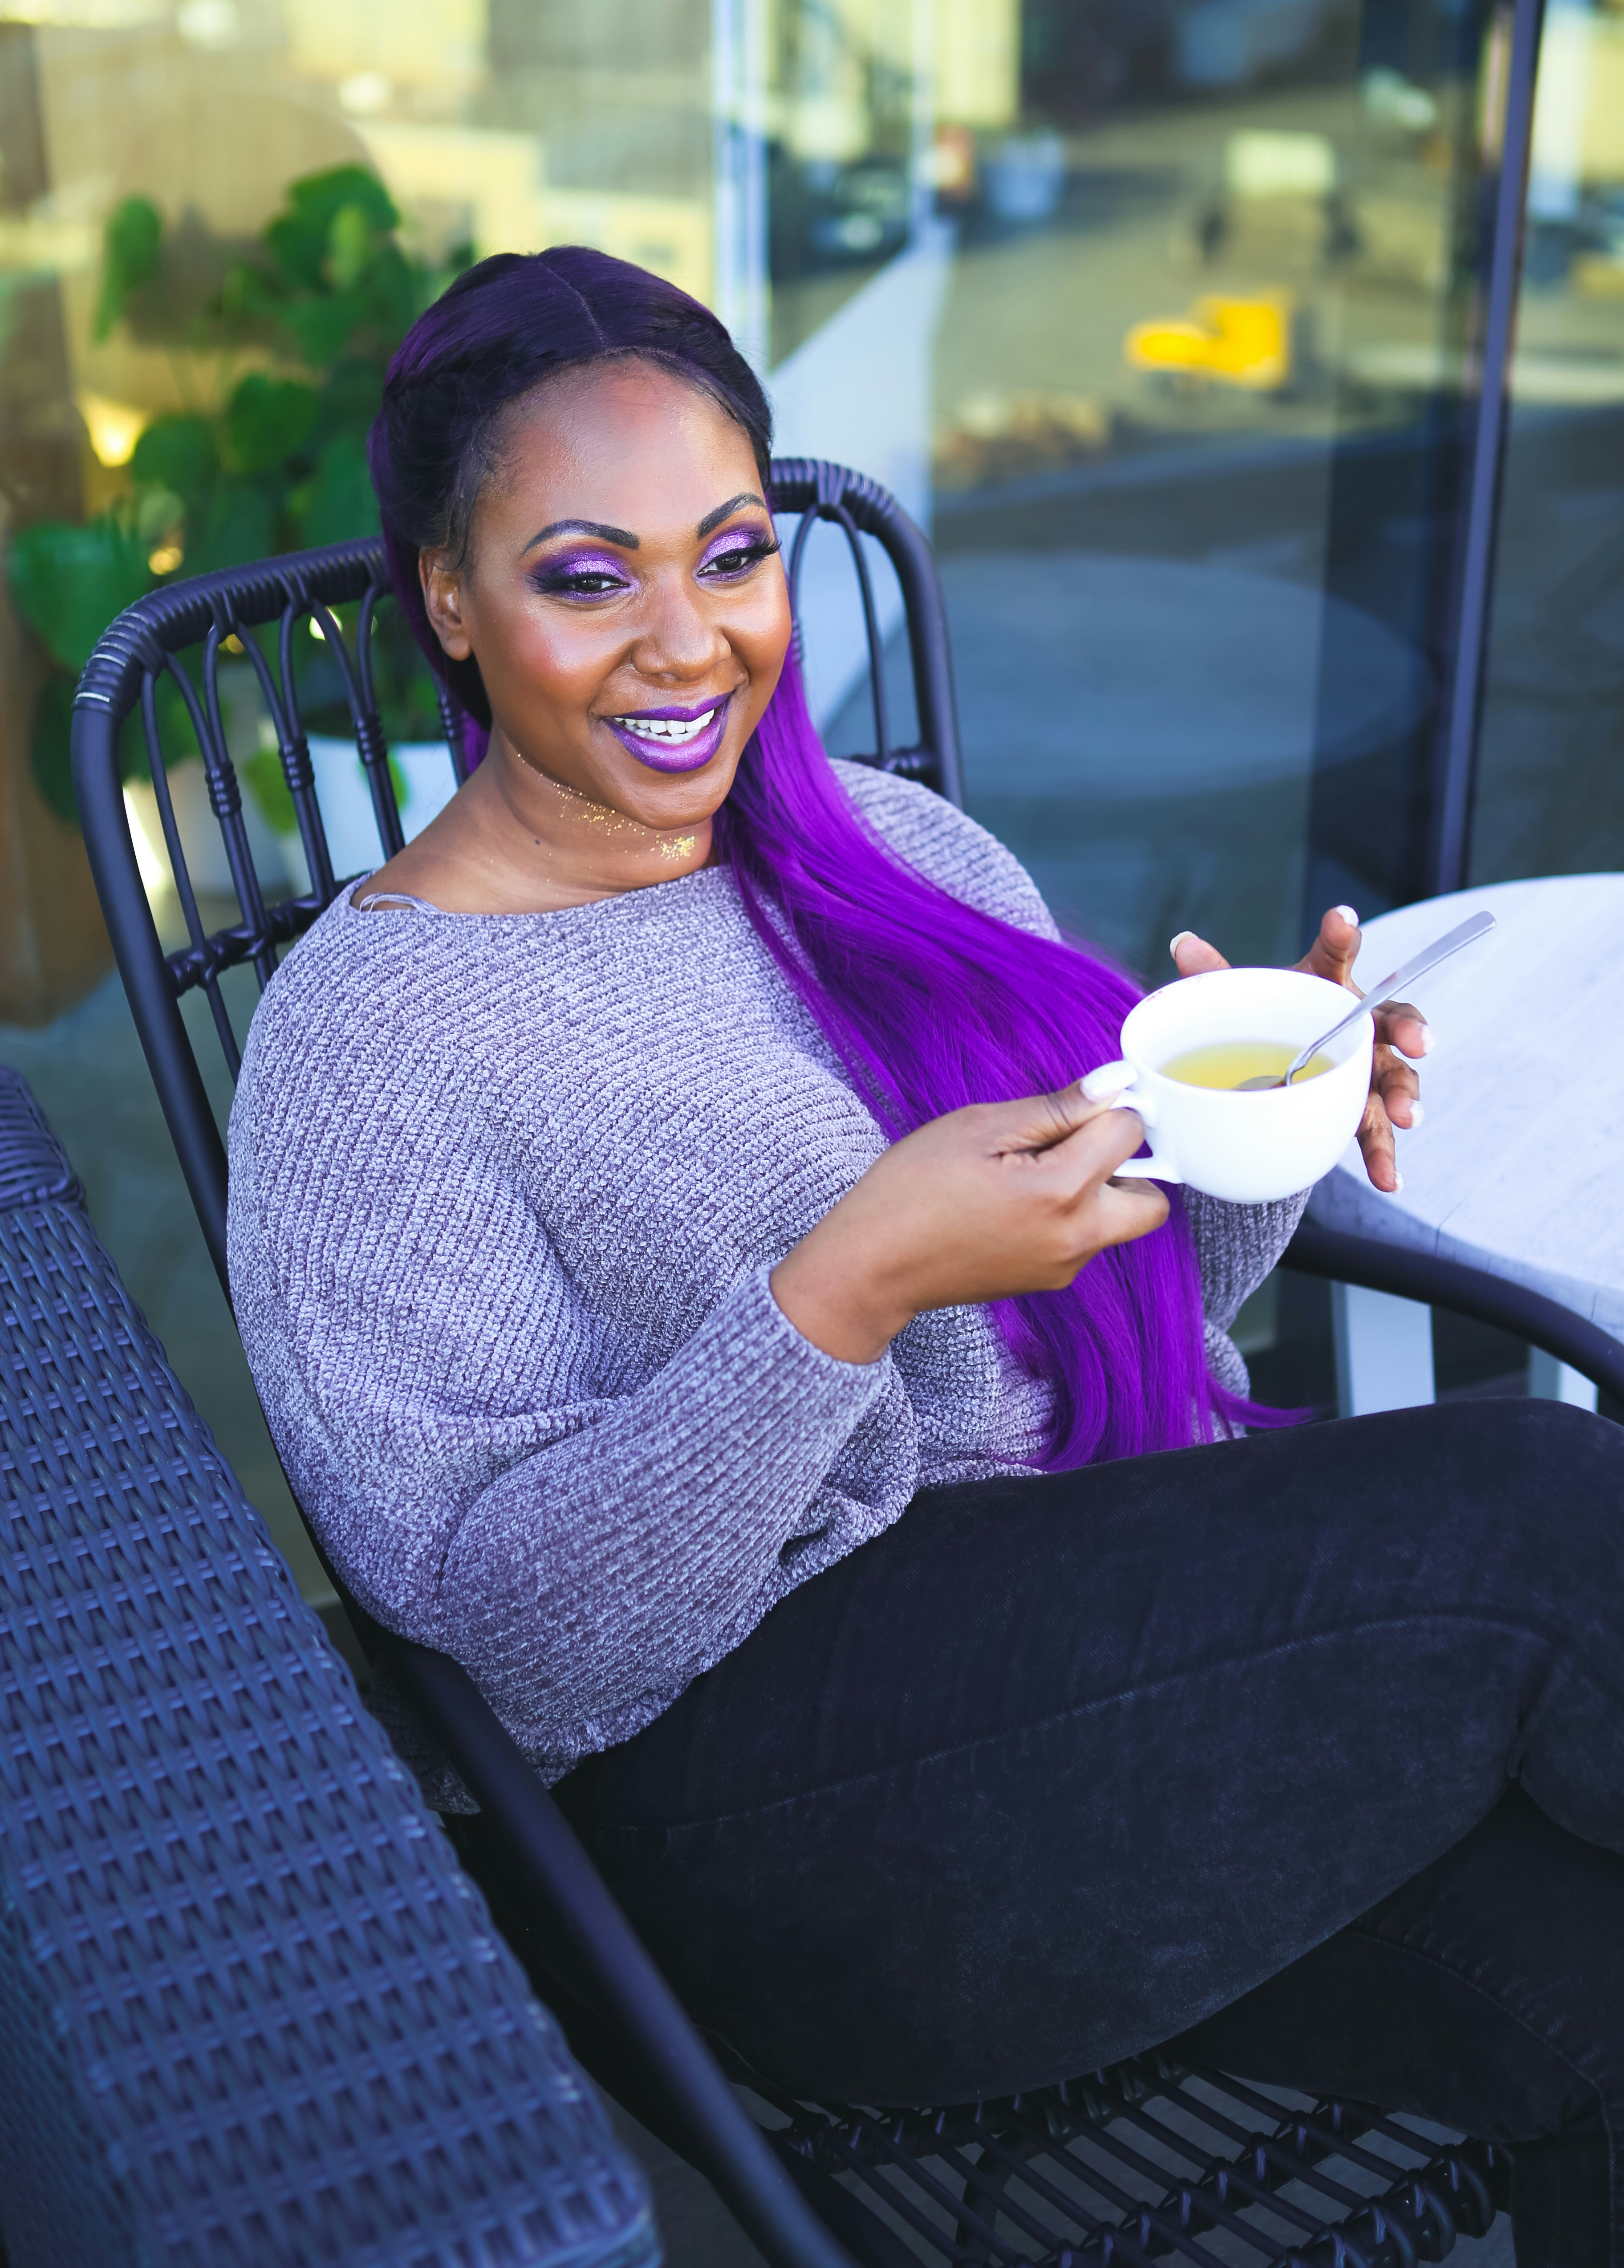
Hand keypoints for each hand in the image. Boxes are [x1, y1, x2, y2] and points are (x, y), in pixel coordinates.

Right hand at [770, 1085, 1168, 1362]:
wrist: (872, 1266)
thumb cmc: (911, 1189)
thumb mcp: (980, 1127)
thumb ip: (1055, 1108)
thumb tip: (1114, 1084)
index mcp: (1062, 1192)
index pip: (1128, 1132)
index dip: (1104, 1107)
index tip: (1074, 1105)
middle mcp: (1076, 1238)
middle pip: (1151, 1197)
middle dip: (1126, 1165)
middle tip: (1072, 1145)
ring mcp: (1064, 1267)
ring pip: (1118, 1221)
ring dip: (1096, 1192)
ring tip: (1030, 1174)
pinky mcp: (1048, 1281)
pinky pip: (1085, 1241)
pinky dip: (1068, 1217)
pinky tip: (1015, 1204)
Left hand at [1169, 904, 1430, 1194]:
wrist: (1276, 1073)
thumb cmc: (1269, 1021)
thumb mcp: (1242, 1000)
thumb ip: (1217, 976)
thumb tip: (1182, 944)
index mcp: (1328, 985)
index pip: (1336, 955)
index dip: (1340, 935)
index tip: (1342, 918)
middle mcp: (1359, 1025)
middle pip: (1393, 1021)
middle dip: (1411, 1030)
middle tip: (1422, 1042)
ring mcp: (1366, 1070)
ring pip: (1394, 1080)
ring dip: (1405, 1097)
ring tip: (1407, 1117)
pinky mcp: (1362, 1112)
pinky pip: (1376, 1134)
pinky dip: (1383, 1158)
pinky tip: (1390, 1179)